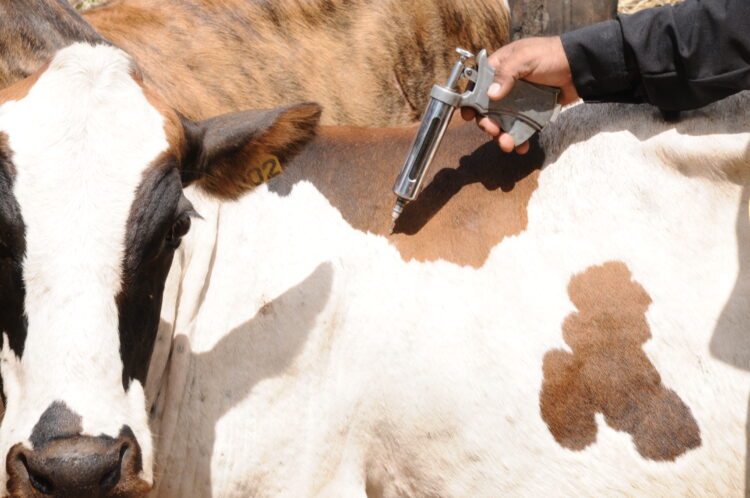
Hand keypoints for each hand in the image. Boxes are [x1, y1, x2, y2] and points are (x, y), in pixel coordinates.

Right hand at [461, 36, 578, 153]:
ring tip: (507, 145)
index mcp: (499, 68)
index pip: (476, 85)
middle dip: (487, 123)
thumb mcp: (525, 58)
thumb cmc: (551, 55)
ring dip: (501, 136)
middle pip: (487, 109)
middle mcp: (505, 86)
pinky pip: (520, 128)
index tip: (469, 115)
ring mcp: (517, 101)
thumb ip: (506, 73)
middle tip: (493, 131)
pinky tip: (520, 147)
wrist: (579, 67)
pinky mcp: (530, 113)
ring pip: (502, 122)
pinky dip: (519, 139)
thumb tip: (490, 94)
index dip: (470, 100)